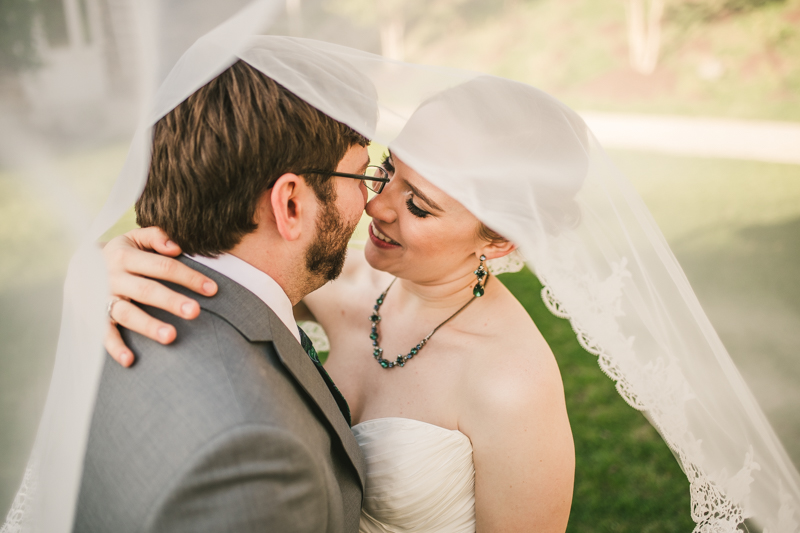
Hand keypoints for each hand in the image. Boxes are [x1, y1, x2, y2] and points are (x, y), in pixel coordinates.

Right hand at [104, 227, 217, 366]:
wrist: (78, 267)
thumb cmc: (121, 253)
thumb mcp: (134, 238)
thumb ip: (156, 236)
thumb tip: (176, 247)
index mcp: (124, 255)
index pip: (162, 266)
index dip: (188, 277)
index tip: (212, 289)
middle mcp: (113, 277)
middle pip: (146, 290)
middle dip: (171, 301)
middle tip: (195, 311)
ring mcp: (103, 299)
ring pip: (127, 313)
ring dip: (148, 325)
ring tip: (171, 336)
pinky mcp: (94, 317)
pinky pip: (103, 333)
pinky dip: (115, 347)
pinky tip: (130, 361)